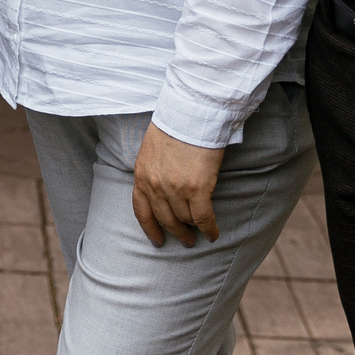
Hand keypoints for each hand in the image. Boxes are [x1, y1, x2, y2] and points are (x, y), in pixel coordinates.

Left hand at [131, 123, 223, 247]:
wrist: (190, 114)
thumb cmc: (173, 126)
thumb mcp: (151, 150)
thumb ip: (152, 170)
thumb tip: (161, 186)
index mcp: (141, 175)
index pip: (141, 210)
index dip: (150, 228)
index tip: (157, 241)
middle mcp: (155, 186)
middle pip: (165, 219)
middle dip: (175, 232)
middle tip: (185, 240)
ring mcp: (175, 189)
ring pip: (184, 219)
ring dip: (193, 229)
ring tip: (200, 234)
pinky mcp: (196, 189)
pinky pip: (202, 218)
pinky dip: (209, 229)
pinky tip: (213, 234)